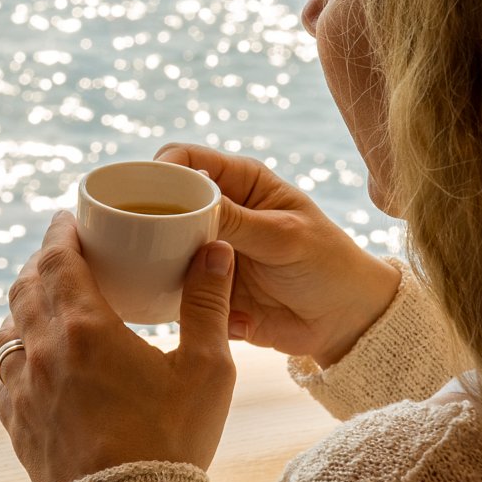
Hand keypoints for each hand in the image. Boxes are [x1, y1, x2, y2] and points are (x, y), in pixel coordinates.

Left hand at [0, 212, 238, 481]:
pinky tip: (37, 359)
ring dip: (25, 307)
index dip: (60, 232)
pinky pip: (3, 374)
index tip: (70, 220)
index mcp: (85, 328)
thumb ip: (208, 304)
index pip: (56, 258)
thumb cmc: (173, 442)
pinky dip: (17, 353)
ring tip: (49, 304)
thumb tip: (214, 250)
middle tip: (64, 255)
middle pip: (25, 286)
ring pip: (7, 329)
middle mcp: (42, 352)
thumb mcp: (206, 369)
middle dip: (42, 263)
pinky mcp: (15, 424)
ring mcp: (21, 390)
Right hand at [156, 143, 399, 365]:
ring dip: (158, 261)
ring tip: (165, 278)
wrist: (342, 322)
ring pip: (162, 248)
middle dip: (148, 219)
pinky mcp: (205, 289)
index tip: (144, 193)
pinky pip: (174, 288)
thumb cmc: (327, 264)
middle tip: (138, 241)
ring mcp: (208, 252)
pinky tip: (182, 303)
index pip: (187, 160)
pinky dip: (175, 295)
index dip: (161, 169)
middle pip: (165, 203)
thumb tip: (188, 202)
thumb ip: (238, 220)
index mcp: (239, 183)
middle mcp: (218, 213)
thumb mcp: (285, 236)